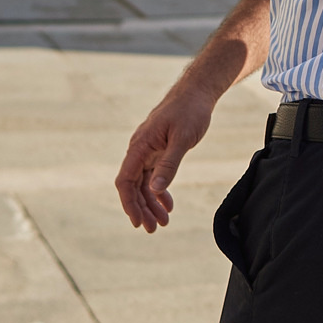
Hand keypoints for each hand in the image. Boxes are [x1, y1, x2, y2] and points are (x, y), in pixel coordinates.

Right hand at [115, 86, 216, 231]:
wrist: (197, 92)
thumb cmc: (190, 111)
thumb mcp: (182, 138)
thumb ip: (169, 164)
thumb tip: (154, 189)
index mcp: (140, 146)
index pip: (125, 180)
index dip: (129, 203)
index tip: (138, 222)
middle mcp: (139, 149)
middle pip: (133, 186)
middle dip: (141, 209)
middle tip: (153, 229)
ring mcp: (148, 150)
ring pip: (143, 183)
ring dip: (150, 203)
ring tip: (163, 222)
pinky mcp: (158, 150)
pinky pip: (153, 175)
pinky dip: (159, 191)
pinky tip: (168, 205)